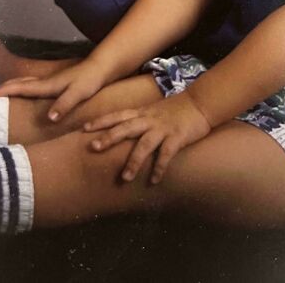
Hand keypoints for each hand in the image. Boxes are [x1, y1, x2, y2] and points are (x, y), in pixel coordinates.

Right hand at [0, 59, 105, 121]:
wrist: (102, 68)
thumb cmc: (90, 80)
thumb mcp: (78, 94)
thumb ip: (64, 104)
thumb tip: (49, 118)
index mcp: (49, 85)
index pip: (24, 87)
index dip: (8, 90)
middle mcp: (48, 81)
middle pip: (23, 82)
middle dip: (7, 86)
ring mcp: (53, 81)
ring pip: (29, 82)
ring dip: (15, 86)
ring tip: (5, 92)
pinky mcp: (59, 83)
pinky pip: (36, 85)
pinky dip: (26, 87)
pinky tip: (29, 92)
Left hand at [84, 92, 211, 183]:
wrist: (200, 103)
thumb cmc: (175, 109)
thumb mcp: (153, 111)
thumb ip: (138, 120)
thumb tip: (120, 132)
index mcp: (142, 113)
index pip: (118, 115)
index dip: (101, 121)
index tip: (83, 129)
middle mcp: (149, 119)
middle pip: (126, 127)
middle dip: (109, 137)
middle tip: (93, 148)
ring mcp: (163, 128)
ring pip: (144, 144)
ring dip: (134, 161)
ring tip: (124, 178)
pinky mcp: (177, 136)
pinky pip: (167, 153)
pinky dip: (160, 167)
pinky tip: (154, 181)